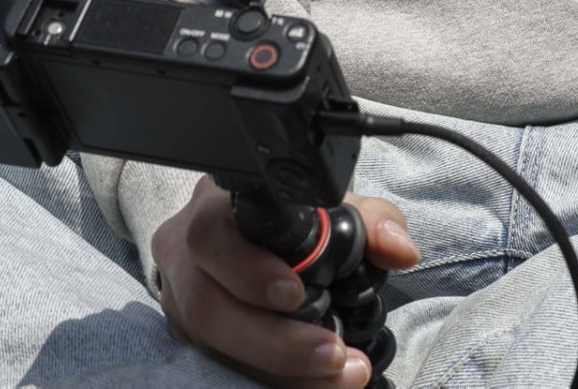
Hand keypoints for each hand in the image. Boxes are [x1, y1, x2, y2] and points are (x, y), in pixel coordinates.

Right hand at [153, 176, 418, 388]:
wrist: (257, 245)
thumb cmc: (294, 221)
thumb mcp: (334, 208)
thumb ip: (372, 220)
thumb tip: (398, 251)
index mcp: (214, 206)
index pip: (211, 233)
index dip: (247, 270)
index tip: (296, 295)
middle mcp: (184, 254)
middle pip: (206, 303)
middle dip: (274, 340)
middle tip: (333, 353)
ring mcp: (178, 300)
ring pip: (210, 343)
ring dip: (278, 367)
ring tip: (337, 373)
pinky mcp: (189, 338)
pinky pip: (220, 365)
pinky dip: (271, 380)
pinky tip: (313, 384)